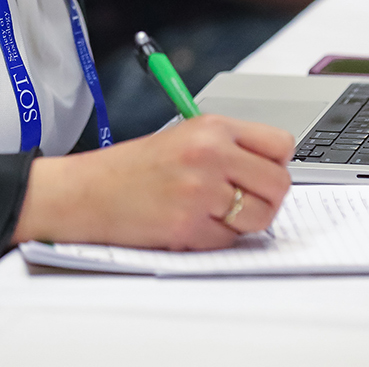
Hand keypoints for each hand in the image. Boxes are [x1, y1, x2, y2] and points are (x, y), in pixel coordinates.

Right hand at [12, 114, 294, 250]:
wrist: (87, 192)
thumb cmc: (133, 168)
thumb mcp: (183, 137)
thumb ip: (229, 147)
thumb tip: (273, 170)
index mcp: (212, 127)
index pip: (281, 144)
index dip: (275, 164)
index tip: (262, 173)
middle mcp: (210, 154)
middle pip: (279, 184)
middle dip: (267, 199)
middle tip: (242, 202)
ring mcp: (200, 191)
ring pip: (261, 217)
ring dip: (242, 223)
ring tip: (212, 213)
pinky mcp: (188, 226)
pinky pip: (228, 241)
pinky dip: (214, 240)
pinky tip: (189, 225)